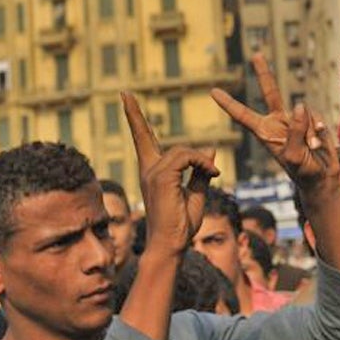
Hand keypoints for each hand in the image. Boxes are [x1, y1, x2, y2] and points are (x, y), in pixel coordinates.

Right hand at [122, 92, 217, 257]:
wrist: (171, 245)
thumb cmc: (181, 225)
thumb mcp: (196, 193)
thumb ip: (201, 171)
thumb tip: (210, 149)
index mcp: (154, 172)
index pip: (142, 139)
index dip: (134, 117)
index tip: (125, 96)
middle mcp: (148, 170)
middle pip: (154, 139)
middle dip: (136, 116)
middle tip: (126, 94)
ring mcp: (152, 173)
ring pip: (182, 150)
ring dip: (201, 160)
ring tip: (214, 175)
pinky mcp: (161, 178)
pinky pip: (186, 157)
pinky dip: (203, 163)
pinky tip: (213, 174)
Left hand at [211, 55, 339, 191]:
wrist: (322, 178)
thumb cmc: (303, 172)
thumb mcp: (294, 156)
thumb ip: (295, 130)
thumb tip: (299, 105)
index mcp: (265, 133)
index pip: (243, 115)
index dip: (228, 104)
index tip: (213, 91)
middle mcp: (278, 122)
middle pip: (270, 92)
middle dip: (264, 73)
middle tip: (256, 54)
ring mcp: (296, 120)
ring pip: (303, 111)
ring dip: (309, 131)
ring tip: (311, 149)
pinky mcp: (312, 121)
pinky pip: (317, 116)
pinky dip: (320, 130)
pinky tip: (320, 144)